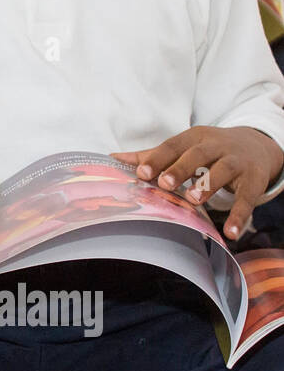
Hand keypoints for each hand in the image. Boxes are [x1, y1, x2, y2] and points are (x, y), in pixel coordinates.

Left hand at [113, 125, 283, 239]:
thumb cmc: (210, 150)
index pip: (174, 145)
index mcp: (194, 138)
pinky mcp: (254, 181)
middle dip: (181, 168)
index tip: (141, 172)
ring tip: (193, 200)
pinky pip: (247, 198)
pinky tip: (231, 232)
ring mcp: (237, 162)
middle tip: (164, 183)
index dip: (158, 158)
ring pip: (223, 170)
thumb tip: (114, 158)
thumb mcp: (185, 147)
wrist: (257, 146)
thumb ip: (152, 155)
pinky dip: (239, 215)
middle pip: (198, 154)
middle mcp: (216, 146)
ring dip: (208, 184)